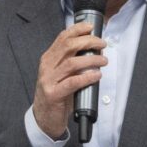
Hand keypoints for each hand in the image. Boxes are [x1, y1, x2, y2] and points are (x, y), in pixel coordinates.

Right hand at [32, 20, 108, 140]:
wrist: (44, 118)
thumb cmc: (56, 95)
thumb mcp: (61, 74)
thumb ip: (71, 62)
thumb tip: (93, 51)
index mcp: (48, 59)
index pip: (62, 38)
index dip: (77, 30)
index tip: (91, 27)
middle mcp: (47, 67)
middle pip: (67, 46)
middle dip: (87, 41)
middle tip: (101, 44)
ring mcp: (48, 80)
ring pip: (71, 63)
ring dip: (91, 59)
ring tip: (103, 60)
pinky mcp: (53, 94)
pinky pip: (72, 82)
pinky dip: (87, 77)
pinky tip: (96, 75)